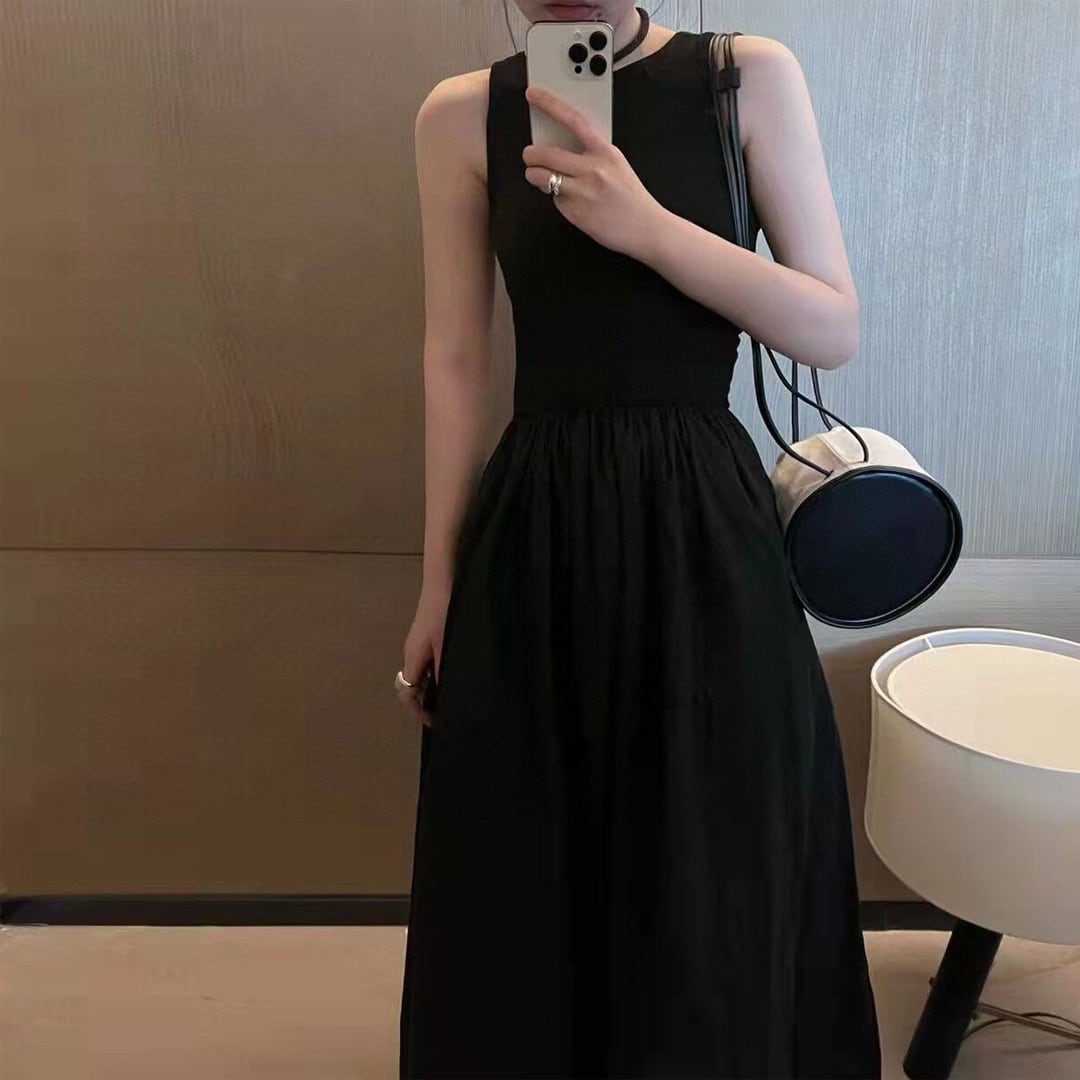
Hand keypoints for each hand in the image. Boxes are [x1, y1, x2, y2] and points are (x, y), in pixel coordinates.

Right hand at [397, 584, 450, 727]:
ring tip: (453, 693)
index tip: (437, 721)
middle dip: (425, 701)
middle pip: (411, 686)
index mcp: (413, 658)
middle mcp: (410, 653)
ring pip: (419, 674)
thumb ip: (445, 670)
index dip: (419, 712)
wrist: (443, 581)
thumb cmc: (445, 612)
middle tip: (448, 710)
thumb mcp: (448, 645)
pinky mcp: (424, 635)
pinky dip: (435, 672)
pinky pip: (425, 662)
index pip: (407, 695)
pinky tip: (453, 670)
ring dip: (431, 686)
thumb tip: (447, 695)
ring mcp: (416, 644)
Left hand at [523, 85, 665, 259]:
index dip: (550, 104)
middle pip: (545, 153)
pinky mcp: (574, 212)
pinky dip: (556, 198)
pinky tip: (570, 200)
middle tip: (529, 156)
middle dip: (530, 155)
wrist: (645, 228)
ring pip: (541, 177)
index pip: (572, 120)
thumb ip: (592, 153)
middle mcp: (592, 170)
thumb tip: (561, 144)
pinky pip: (554, 199)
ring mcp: (582, 192)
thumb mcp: (616, 164)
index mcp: (604, 152)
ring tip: (542, 177)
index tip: (533, 95)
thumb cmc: (631, 196)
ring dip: (535, 176)